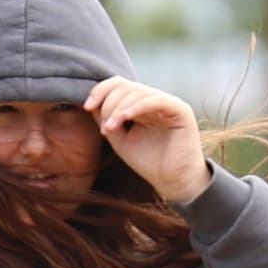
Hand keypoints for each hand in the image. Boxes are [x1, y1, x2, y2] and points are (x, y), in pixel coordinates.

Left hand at [85, 77, 212, 203]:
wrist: (172, 181)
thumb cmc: (148, 162)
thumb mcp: (120, 140)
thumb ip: (107, 121)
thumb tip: (92, 104)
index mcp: (140, 105)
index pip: (119, 85)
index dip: (100, 91)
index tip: (87, 107)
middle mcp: (154, 100)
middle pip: (125, 86)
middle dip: (108, 104)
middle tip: (105, 128)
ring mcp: (168, 103)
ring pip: (138, 92)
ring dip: (118, 109)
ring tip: (110, 129)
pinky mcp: (180, 110)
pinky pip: (156, 100)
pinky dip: (138, 106)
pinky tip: (125, 117)